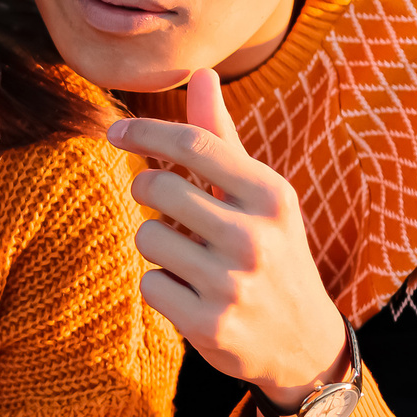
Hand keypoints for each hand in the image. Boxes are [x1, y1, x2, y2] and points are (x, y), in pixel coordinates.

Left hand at [108, 68, 347, 410]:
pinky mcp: (208, 324)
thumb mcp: (261, 196)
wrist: (303, 343)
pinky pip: (149, 284)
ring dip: (158, 246)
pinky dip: (162, 286)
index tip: (113, 130)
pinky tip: (194, 295)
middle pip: (158, 190)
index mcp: (272, 195)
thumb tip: (201, 72)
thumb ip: (223, 138)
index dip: (145, 132)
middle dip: (148, 193)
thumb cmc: (272, 253)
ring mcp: (232, 283)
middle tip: (164, 207)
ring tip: (193, 260)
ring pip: (148, 239)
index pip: (193, 145)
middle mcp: (255, 237)